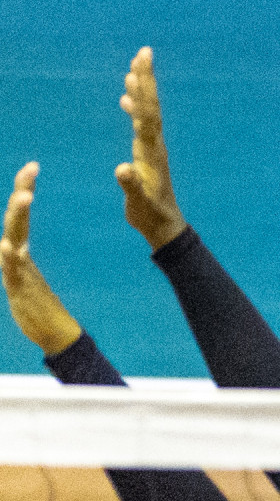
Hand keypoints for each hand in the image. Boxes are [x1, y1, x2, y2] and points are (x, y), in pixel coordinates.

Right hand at [1, 163, 81, 356]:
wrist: (50, 334)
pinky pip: (12, 271)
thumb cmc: (40, 308)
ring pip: (13, 239)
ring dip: (17, 217)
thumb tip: (13, 244)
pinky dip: (9, 257)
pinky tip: (8, 245)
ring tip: (25, 197)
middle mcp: (15, 257)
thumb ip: (19, 260)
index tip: (32, 165)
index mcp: (21, 252)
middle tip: (30, 169)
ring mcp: (16, 272)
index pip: (21, 216)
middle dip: (21, 193)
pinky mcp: (18, 289)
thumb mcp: (29, 278)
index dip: (23, 190)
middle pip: (15, 220)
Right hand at [117, 47, 188, 249]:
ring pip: (146, 111)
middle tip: (144, 52)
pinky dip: (134, 107)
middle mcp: (154, 144)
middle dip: (146, 79)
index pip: (147, 114)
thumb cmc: (150, 215)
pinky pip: (140, 123)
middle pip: (150, 106)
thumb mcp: (138, 202)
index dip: (142, 91)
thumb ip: (130, 185)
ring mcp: (151, 147)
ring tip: (135, 66)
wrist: (164, 225)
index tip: (138, 67)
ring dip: (141, 89)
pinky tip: (126, 97)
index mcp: (151, 151)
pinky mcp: (147, 153)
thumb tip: (121, 168)